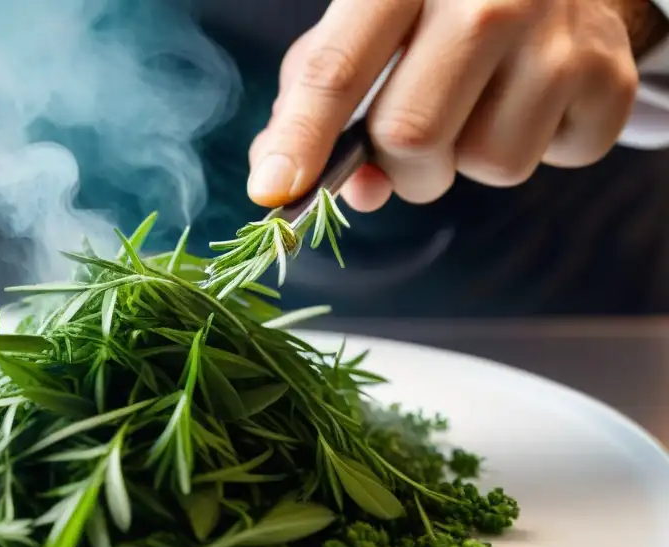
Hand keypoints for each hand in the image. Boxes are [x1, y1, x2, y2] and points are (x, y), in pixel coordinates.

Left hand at [248, 0, 653, 212]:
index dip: (302, 140)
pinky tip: (533, 101)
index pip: (336, 70)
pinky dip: (534, 149)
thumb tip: (292, 184)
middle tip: (413, 145)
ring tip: (481, 105)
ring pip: (486, 165)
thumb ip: (314, 103)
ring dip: (468, 161)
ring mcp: (556, 31)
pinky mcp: (607, 73)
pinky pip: (550, 163)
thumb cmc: (438, 15)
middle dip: (400, 167)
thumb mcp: (363, 32)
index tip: (275, 192)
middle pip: (411, 135)